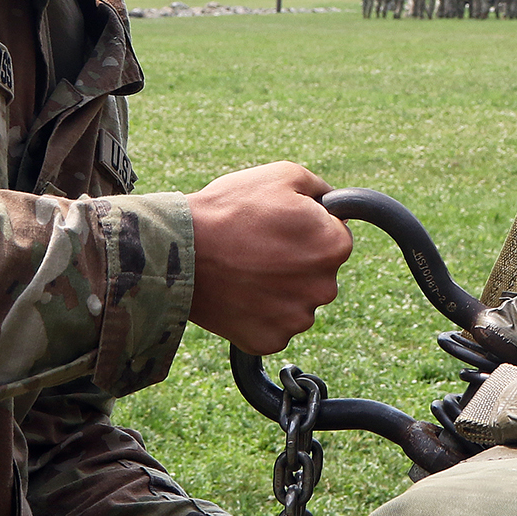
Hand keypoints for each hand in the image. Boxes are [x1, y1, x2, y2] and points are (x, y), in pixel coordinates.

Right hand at [187, 163, 353, 353]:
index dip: (306, 229)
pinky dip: (257, 313)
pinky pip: (272, 325)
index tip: (278, 226)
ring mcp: (297, 318)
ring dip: (277, 289)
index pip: (334, 238)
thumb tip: (337, 206)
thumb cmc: (231, 208)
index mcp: (335, 246)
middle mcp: (326, 287)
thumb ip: (322, 190)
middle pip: (317, 274)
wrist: (179, 250)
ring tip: (244, 269)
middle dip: (296, 262)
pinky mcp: (270, 340)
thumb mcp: (284, 175)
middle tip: (258, 247)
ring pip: (295, 301)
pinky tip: (238, 293)